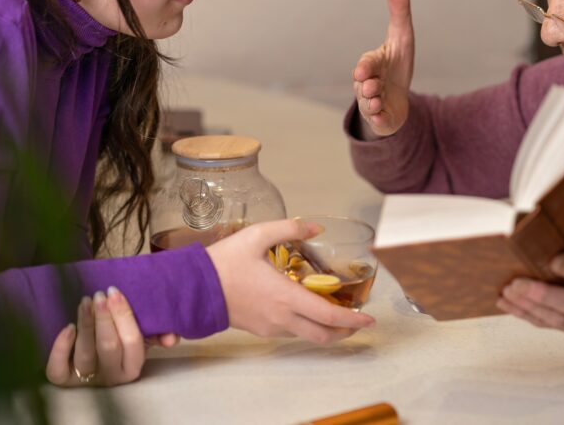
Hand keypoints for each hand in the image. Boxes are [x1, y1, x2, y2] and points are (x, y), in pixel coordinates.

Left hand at [46, 287, 178, 386]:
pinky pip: (58, 370)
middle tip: (99, 295)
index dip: (124, 315)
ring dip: (85, 325)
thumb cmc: (121, 338)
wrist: (95, 354)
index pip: (132, 341)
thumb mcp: (143, 337)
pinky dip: (61, 349)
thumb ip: (159, 333)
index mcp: (132, 366)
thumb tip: (171, 337)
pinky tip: (67, 328)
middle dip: (104, 318)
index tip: (115, 291)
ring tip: (85, 301)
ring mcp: (86, 379)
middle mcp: (111, 376)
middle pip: (108, 346)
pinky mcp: (65, 379)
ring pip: (85, 354)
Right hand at [207, 219, 375, 342]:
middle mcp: (282, 318)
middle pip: (324, 335)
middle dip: (346, 330)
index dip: (353, 319)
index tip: (369, 317)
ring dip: (326, 328)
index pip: (330, 316)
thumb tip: (316, 227)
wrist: (194, 288)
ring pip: (308, 336)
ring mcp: (271, 327)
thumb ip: (289, 228)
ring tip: (335, 312)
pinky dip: (307, 326)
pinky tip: (306, 310)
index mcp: (286, 297)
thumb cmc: (225, 262)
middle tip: (358, 319)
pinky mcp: (260, 330)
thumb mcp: (257, 235)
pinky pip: (291, 332)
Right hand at [352, 0, 414, 136]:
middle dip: (367, 85)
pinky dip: (380, 119)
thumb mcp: (402, 36)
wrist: (397, 100)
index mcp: (371, 64)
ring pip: (369, 104)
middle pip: (364, 85)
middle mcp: (367, 84)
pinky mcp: (381, 119)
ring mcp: (372, 103)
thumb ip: (398, 8)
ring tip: (377, 99)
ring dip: (372, 102)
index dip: (366, 66)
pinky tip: (382, 115)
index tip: (364, 70)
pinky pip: (378, 121)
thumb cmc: (397, 65)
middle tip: (371, 86)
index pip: (366, 64)